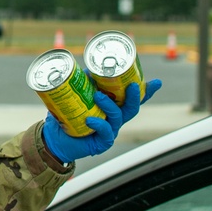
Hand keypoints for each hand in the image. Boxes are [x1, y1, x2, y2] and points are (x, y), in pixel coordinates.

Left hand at [43, 78, 161, 162]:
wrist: (55, 138)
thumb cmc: (67, 116)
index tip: (156, 82)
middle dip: (135, 96)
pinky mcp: (101, 143)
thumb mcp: (76, 96)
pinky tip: (90, 120)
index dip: (146, 91)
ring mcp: (110, 131)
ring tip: (98, 96)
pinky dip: (99, 124)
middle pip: (132, 108)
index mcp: (113, 107)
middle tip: (132, 85)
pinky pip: (105, 132)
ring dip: (110, 105)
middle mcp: (115, 119)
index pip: (133, 99)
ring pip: (118, 117)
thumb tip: (90, 68)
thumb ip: (85, 83)